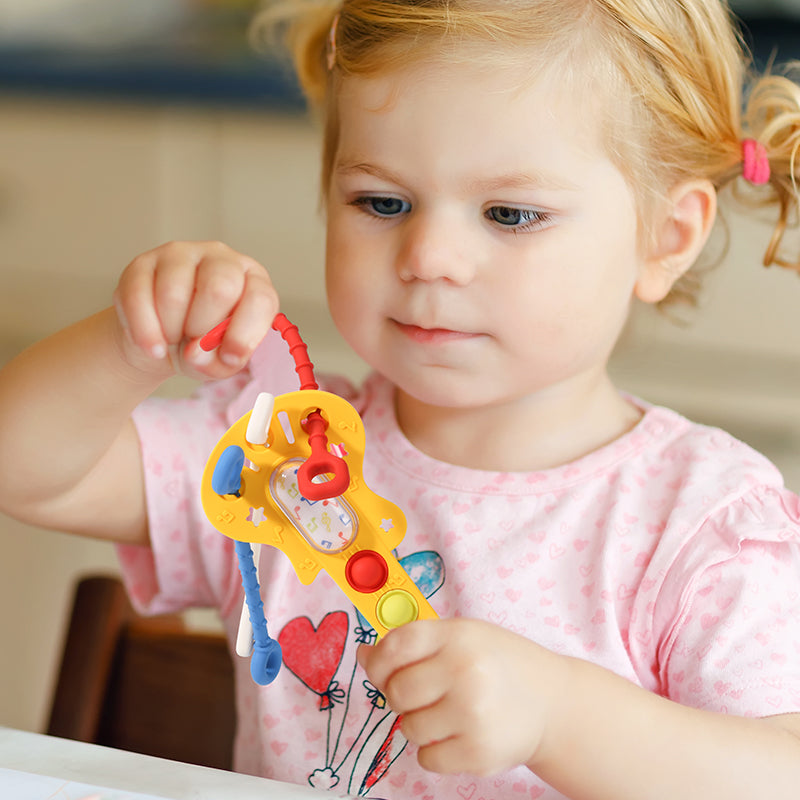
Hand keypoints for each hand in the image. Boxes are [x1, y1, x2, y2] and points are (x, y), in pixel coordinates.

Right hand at [112, 240, 277, 378]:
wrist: (159, 341)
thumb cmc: (201, 346)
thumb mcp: (220, 361)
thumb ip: (219, 362)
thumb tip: (196, 352)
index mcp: (253, 280)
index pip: (260, 298)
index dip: (244, 333)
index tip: (229, 357)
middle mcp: (221, 258)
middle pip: (219, 289)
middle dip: (204, 329)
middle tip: (195, 343)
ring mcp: (181, 254)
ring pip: (174, 294)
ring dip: (171, 331)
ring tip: (173, 339)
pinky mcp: (142, 262)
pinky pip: (139, 297)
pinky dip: (145, 332)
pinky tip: (152, 345)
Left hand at [357, 618, 565, 776]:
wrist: (554, 703)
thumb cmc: (500, 664)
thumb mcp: (464, 636)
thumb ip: (415, 642)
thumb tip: (365, 655)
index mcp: (459, 636)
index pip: (395, 646)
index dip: (378, 660)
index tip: (379, 667)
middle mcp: (465, 672)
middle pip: (396, 691)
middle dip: (399, 695)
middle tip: (423, 693)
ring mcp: (472, 714)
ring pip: (407, 727)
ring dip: (419, 723)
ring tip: (449, 712)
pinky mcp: (478, 753)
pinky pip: (426, 758)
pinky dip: (434, 750)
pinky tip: (458, 733)